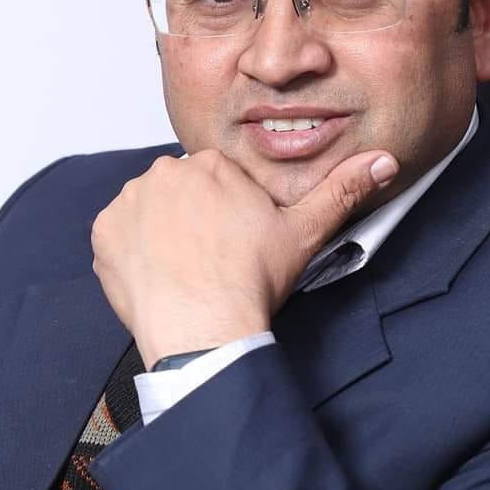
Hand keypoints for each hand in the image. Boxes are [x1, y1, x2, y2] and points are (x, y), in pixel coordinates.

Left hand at [91, 148, 398, 369]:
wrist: (204, 329)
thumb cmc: (251, 281)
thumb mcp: (307, 232)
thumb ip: (345, 189)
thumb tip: (385, 160)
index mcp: (211, 164)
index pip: (214, 181)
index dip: (226, 213)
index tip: (234, 241)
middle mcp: (164, 172)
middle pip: (180, 191)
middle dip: (193, 218)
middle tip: (212, 257)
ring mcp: (129, 201)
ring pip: (148, 210)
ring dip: (161, 232)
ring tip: (185, 268)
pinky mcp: (104, 232)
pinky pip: (117, 234)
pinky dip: (132, 251)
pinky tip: (158, 273)